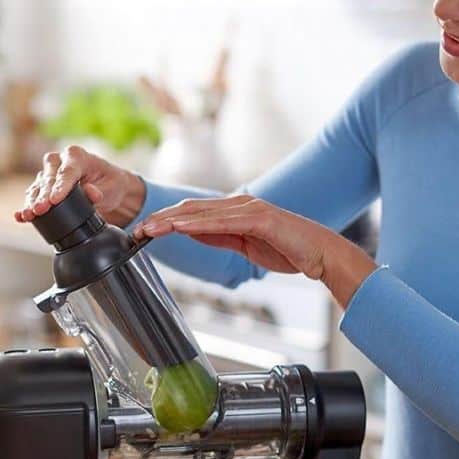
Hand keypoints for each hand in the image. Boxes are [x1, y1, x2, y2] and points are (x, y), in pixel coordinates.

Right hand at [13, 144, 146, 227]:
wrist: (107, 189)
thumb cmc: (109, 183)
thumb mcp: (111, 187)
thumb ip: (100, 190)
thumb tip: (91, 193)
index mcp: (77, 155)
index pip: (67, 171)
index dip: (60, 186)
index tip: (55, 200)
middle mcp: (60, 161)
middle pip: (49, 178)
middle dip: (44, 195)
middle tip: (40, 210)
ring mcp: (50, 173)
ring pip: (38, 187)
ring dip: (33, 202)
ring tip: (29, 215)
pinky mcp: (44, 186)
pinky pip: (34, 195)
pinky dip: (27, 206)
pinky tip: (21, 216)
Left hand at [133, 195, 378, 307]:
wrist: (321, 254)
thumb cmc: (289, 249)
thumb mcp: (245, 246)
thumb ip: (220, 236)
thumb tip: (191, 232)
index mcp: (236, 210)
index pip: (193, 213)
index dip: (166, 220)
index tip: (144, 231)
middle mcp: (240, 203)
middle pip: (191, 208)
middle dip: (161, 219)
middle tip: (137, 229)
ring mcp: (250, 207)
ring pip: (202, 211)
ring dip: (172, 220)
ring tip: (149, 228)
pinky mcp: (260, 217)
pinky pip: (223, 220)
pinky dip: (198, 222)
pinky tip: (179, 227)